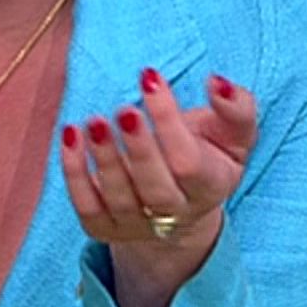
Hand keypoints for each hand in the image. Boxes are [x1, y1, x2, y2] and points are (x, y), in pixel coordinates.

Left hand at [60, 69, 257, 306]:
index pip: (189, 163)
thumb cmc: (209, 153)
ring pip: (120, 198)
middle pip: (156, 189)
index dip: (169, 122)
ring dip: (104, 159)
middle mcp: (175, 213)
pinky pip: (86, 207)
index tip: (150, 79)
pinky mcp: (105, 228)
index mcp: (210, 187)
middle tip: (123, 111)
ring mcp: (138, 225)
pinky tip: (70, 136)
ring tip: (94, 121)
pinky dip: (74, 174)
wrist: (183, 198)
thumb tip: (216, 82)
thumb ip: (236, 107)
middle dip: (139, 149)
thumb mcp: (234, 132)